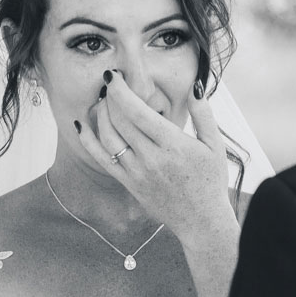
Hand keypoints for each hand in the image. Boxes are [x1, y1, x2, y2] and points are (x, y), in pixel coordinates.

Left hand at [76, 75, 236, 247]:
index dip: (120, 91)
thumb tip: (194, 86)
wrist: (201, 220)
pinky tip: (81, 124)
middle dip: (109, 97)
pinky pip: (102, 159)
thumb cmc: (210, 180)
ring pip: (108, 137)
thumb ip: (203, 114)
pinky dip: (88, 140)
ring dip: (100, 114)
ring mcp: (137, 173)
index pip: (138, 112)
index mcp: (173, 145)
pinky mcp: (128, 183)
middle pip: (119, 121)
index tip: (114, 76)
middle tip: (109, 83)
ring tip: (102, 100)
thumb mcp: (215, 145)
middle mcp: (152, 159)